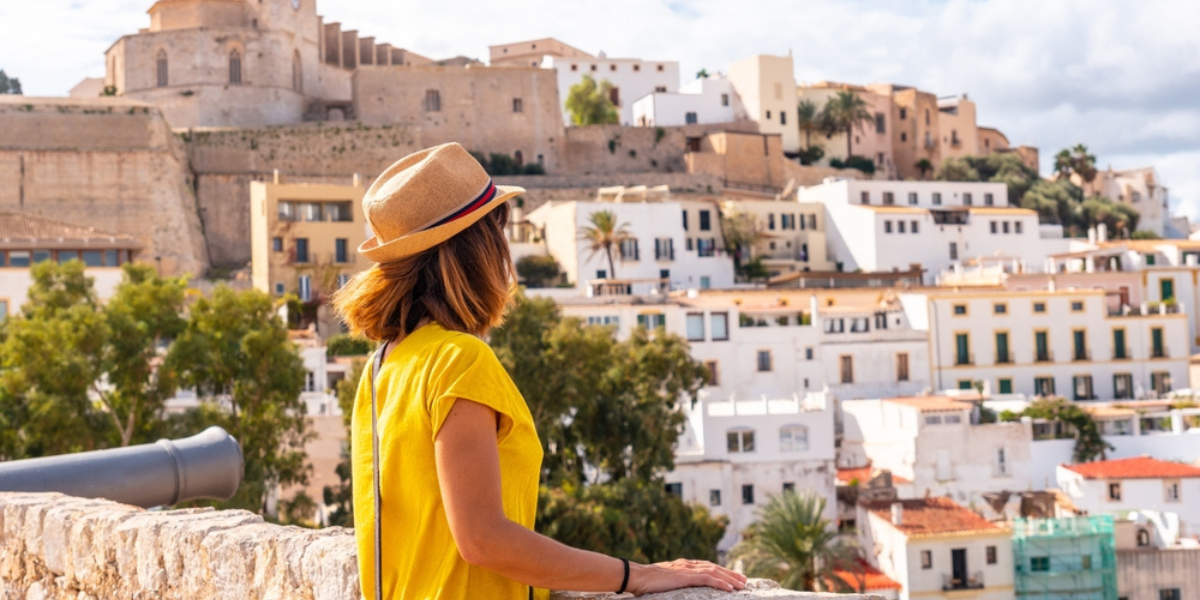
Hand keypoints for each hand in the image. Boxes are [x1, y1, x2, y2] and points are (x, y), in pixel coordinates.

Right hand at [626, 558, 746, 595]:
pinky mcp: (686, 576)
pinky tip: (729, 588)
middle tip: (744, 580)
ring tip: (741, 585)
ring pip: (714, 572)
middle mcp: (689, 564)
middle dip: (730, 574)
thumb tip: (683, 585)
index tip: (733, 576)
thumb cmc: (648, 581)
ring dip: (730, 578)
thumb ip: (677, 580)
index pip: (708, 566)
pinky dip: (720, 583)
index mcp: (685, 565)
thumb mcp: (667, 579)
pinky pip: (707, 579)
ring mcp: (688, 569)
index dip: (722, 571)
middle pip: (715, 568)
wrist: (638, 576)